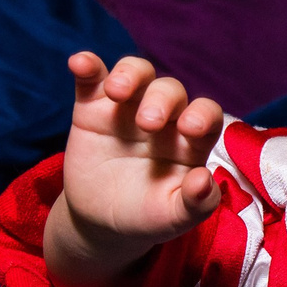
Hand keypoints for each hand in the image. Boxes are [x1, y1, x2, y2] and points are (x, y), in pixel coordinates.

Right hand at [43, 53, 227, 286]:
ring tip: (116, 92)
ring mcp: (128, 108)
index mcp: (189, 141)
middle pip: (170, 90)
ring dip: (130, 74)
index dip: (203, 114)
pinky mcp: (92, 107)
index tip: (190, 127)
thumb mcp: (172, 218)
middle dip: (161, 100)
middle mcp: (164, 117)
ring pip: (137, 73)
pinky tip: (80, 63)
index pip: (206, 114)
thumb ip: (195, 203)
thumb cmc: (146, 216)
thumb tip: (204, 181)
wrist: (100, 222)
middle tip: (147, 124)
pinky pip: (92, 78)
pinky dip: (87, 66)